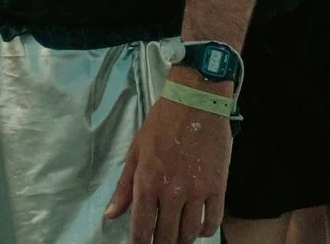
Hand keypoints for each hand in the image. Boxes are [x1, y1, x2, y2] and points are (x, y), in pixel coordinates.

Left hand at [105, 73, 233, 242]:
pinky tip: (198, 228)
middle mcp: (172, 191)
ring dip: (181, 241)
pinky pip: (213, 221)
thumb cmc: (163, 121)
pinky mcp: (217, 186)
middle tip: (159, 243)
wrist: (197, 100)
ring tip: (177, 238)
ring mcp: (197, 190)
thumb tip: (112, 215)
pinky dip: (204, 231)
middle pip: (166, 236)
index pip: (141, 228)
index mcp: (147, 182)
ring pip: (189, 233)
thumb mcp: (136, 150)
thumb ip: (124, 186)